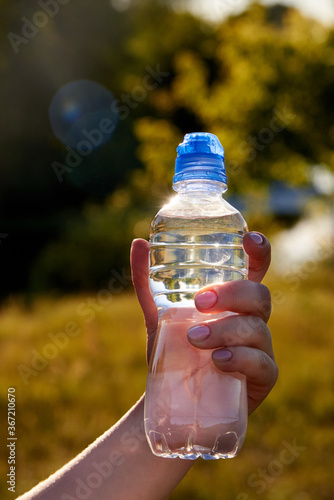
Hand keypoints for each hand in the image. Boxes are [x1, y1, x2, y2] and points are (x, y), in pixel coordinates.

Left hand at [130, 232, 277, 414]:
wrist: (173, 400)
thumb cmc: (174, 351)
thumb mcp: (159, 315)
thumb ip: (148, 283)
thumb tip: (138, 243)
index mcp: (233, 302)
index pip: (255, 271)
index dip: (259, 251)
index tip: (247, 239)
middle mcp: (252, 320)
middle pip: (259, 296)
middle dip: (232, 295)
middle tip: (199, 302)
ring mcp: (260, 348)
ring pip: (257, 328)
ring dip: (225, 330)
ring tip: (193, 340)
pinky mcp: (262, 378)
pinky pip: (262, 364)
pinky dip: (239, 358)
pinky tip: (217, 361)